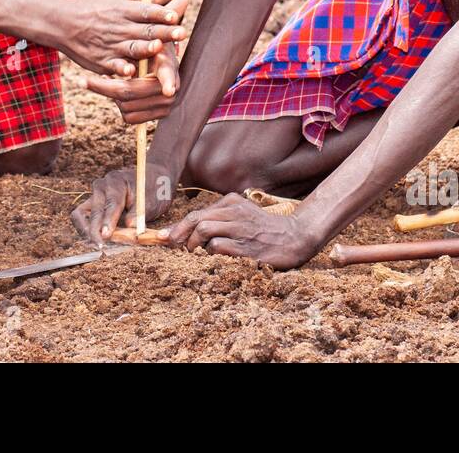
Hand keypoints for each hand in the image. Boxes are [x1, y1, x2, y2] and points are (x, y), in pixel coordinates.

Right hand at [56, 0, 188, 77]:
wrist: (63, 23)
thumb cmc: (96, 5)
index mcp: (124, 9)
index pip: (146, 10)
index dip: (161, 12)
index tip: (175, 14)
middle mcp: (119, 27)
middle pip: (145, 30)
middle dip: (163, 32)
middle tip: (181, 33)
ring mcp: (111, 46)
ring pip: (133, 48)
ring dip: (146, 49)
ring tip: (158, 47)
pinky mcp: (103, 61)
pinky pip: (114, 66)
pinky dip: (121, 68)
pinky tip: (130, 70)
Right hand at [71, 161, 174, 244]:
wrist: (151, 178)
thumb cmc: (152, 189)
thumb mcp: (152, 201)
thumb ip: (139, 213)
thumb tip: (130, 228)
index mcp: (117, 182)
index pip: (111, 204)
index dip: (108, 221)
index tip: (106, 235)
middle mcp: (102, 186)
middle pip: (93, 211)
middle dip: (94, 230)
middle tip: (100, 247)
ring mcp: (95, 194)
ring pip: (81, 214)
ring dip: (86, 230)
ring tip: (96, 245)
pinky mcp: (93, 202)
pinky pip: (83, 216)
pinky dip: (86, 228)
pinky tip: (95, 239)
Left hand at [81, 42, 178, 123]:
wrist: (159, 65)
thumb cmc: (148, 48)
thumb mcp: (145, 43)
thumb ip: (146, 44)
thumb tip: (156, 33)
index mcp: (169, 70)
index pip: (168, 77)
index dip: (169, 83)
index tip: (168, 90)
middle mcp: (170, 92)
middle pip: (129, 92)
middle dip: (103, 87)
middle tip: (83, 81)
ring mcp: (165, 107)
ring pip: (126, 108)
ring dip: (113, 95)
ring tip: (110, 80)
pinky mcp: (157, 117)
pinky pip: (130, 118)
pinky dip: (121, 106)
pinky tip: (118, 93)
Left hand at [167, 194, 317, 269]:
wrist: (294, 237)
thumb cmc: (264, 229)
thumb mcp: (242, 215)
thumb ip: (220, 219)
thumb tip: (189, 232)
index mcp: (232, 202)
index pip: (198, 212)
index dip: (178, 226)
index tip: (163, 237)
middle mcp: (235, 212)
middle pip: (197, 218)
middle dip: (179, 232)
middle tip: (171, 244)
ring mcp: (241, 228)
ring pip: (204, 229)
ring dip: (194, 243)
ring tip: (195, 251)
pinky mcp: (246, 246)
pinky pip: (218, 246)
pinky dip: (211, 252)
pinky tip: (215, 256)